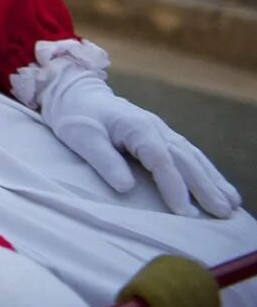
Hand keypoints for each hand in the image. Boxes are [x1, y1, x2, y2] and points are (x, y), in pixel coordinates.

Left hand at [39, 65, 241, 217]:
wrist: (75, 92)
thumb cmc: (75, 115)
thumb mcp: (81, 137)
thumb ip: (104, 160)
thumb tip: (126, 187)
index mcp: (137, 127)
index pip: (161, 161)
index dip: (174, 187)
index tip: (185, 213)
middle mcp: (156, 128)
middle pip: (185, 160)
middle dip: (206, 187)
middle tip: (223, 214)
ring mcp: (161, 130)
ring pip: (193, 157)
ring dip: (213, 180)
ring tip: (232, 204)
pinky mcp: (161, 136)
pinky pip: (189, 154)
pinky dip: (207, 171)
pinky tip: (219, 186)